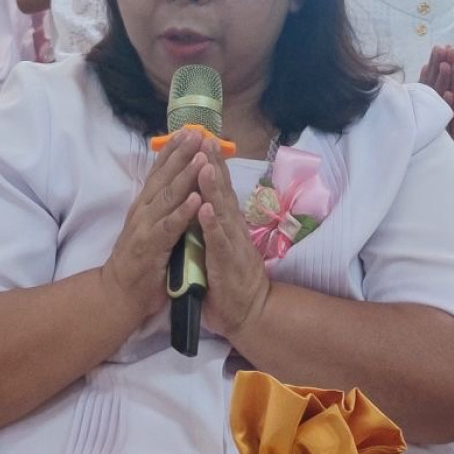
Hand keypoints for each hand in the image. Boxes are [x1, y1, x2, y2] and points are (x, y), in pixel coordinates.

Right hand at [98, 128, 214, 322]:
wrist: (119, 293)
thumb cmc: (140, 261)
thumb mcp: (151, 227)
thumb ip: (161, 207)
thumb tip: (177, 186)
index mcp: (144, 205)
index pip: (159, 172)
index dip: (173, 151)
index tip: (189, 131)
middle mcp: (142, 210)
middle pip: (164, 177)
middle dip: (181, 154)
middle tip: (197, 134)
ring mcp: (145, 228)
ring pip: (168, 197)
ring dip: (185, 176)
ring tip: (201, 158)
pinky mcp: (150, 247)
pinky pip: (170, 226)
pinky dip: (184, 212)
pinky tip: (198, 199)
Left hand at [188, 143, 276, 339]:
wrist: (250, 314)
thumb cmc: (231, 284)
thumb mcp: (220, 250)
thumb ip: (214, 230)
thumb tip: (206, 208)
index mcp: (229, 226)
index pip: (220, 191)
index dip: (213, 166)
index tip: (203, 142)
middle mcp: (233, 230)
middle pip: (223, 192)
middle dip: (213, 165)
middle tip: (205, 138)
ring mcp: (232, 245)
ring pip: (222, 211)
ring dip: (213, 187)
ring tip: (203, 164)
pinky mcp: (228, 263)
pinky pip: (219, 242)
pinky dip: (212, 224)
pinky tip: (205, 208)